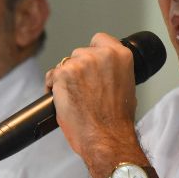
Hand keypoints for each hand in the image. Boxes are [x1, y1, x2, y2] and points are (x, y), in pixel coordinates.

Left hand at [45, 33, 140, 165]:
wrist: (107, 137)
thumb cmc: (117, 120)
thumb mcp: (126, 86)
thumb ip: (114, 71)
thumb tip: (102, 71)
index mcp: (120, 55)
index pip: (99, 40)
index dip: (92, 52)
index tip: (90, 64)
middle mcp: (101, 54)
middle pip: (80, 53)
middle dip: (78, 69)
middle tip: (82, 89)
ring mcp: (81, 63)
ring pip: (65, 64)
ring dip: (65, 77)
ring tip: (73, 97)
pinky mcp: (64, 73)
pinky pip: (52, 75)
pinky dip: (53, 87)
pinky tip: (61, 99)